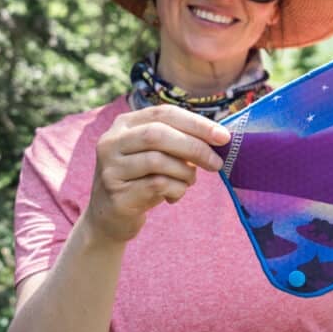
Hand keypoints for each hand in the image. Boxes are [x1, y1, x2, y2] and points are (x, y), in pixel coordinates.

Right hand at [86, 105, 230, 242]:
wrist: (109, 218)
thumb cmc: (141, 180)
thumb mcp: (156, 154)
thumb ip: (178, 142)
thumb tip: (218, 137)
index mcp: (124, 124)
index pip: (163, 113)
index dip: (196, 123)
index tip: (223, 136)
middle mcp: (111, 142)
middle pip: (158, 134)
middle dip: (194, 147)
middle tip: (217, 163)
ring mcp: (110, 169)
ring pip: (158, 161)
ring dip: (185, 173)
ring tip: (189, 182)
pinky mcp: (116, 195)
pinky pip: (157, 186)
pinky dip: (176, 190)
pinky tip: (173, 197)